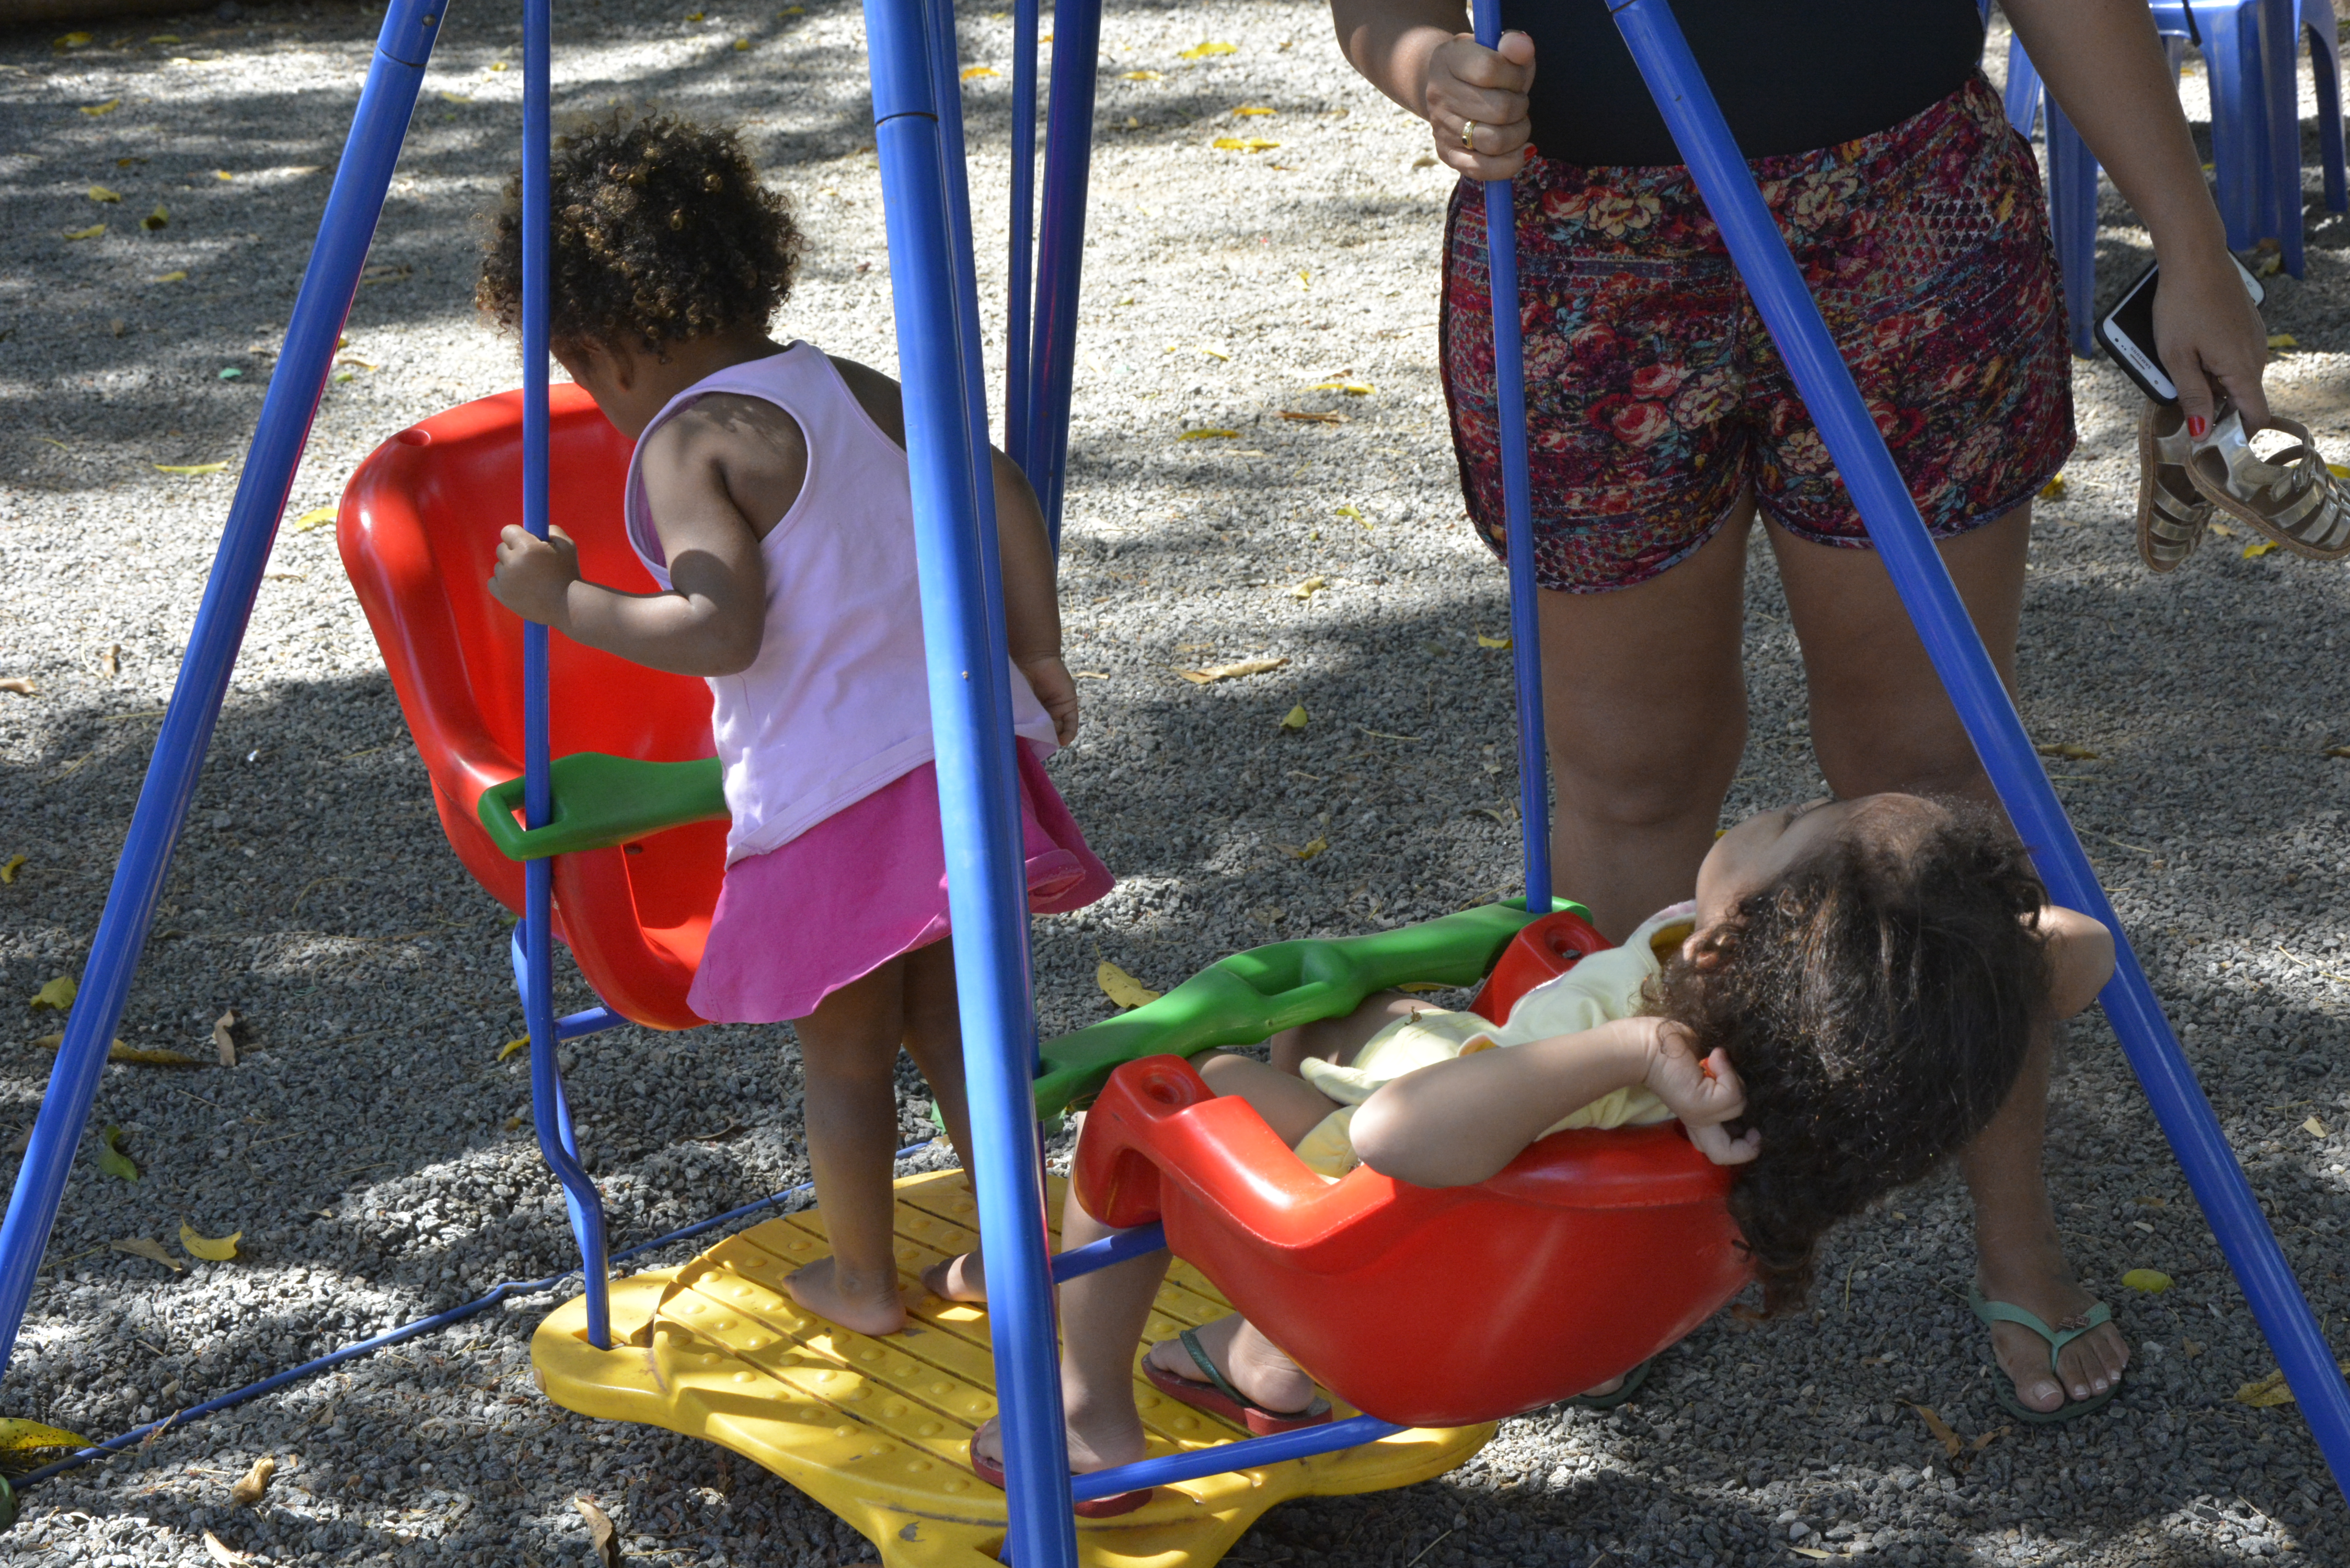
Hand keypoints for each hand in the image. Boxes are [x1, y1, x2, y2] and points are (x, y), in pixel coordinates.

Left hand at [488, 523, 579, 627]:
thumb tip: (540, 529)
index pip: (508, 531)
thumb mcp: (567, 545)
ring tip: (528, 578)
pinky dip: (503, 583)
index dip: (517, 535)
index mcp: (527, 547)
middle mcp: (512, 562)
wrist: (568, 606)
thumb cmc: (569, 574)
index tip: (525, 541)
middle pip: (501, 549)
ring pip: (499, 567)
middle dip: (514, 552)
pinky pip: (493, 582)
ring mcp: (505, 580)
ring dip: (510, 568)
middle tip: (530, 562)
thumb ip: (552, 531)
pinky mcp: (502, 595)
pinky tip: (518, 586)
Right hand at [1018, 652, 1080, 744]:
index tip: (1022, 752)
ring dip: (1053, 737)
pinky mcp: (1069, 705)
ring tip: (1047, 741)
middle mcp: (1044, 715)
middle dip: (1042, 742)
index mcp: (1030, 715)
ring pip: (1058, 731)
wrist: (1033, 658)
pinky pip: (1071, 724)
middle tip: (1035, 749)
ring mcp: (1057, 711)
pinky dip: (1068, 733)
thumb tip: (1009, 737)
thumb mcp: (1014, 700)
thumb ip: (1015, 716)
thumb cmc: (1018, 678)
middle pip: (1046, 734)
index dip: (1029, 743)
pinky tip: (1062, 740)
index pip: (1032, 734)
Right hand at [1418, 29, 1533, 180]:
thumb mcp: (1496, 48)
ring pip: (1495, 141)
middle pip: (1499, 110)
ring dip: (1519, 134)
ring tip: (1518, 124)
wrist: (1446, 87)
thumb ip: (1513, 44)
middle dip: (1521, 107)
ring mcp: (1440, 127)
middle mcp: (1438, 94)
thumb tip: (1523, 47)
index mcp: (1448, 59)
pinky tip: (1521, 151)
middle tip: (1519, 103)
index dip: (1515, 76)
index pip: (1490, 70)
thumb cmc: (1481, 67)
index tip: (1518, 77)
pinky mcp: (1446, 154)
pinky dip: (1509, 163)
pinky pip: (1482, 169)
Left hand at [1640, 1019, 1759, 1166]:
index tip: (1751, 1130)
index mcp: (1695, 1116)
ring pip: (1738, 1108)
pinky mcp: (1700, 1104)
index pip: (1718, 1149)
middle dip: (1748, 1148)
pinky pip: (1732, 1093)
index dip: (1740, 1148)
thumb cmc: (1669, 1050)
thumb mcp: (1701, 1070)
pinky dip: (1729, 1072)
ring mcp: (1698, 1115)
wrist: (1644, 1045)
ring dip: (1734, 1079)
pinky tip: (1714, 1057)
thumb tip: (1732, 1071)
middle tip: (1754, 1130)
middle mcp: (1696, 1121)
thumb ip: (1718, 1080)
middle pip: (1722, 1155)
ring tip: (1715, 1062)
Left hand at [2151, 248, 2269, 435]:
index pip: (2255, 416)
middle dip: (2215, 407)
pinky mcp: (2245, 326)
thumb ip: (2192, 397)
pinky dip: (2213, 362)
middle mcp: (2256, 355)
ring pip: (2235, 376)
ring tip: (2181, 368)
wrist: (2196, 258)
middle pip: (2242, 398)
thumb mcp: (2177, 357)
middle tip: (2182, 402)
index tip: (2210, 440)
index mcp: (2243, 368)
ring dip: (2211, 383)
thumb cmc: (2182, 305)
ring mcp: (2253, 338)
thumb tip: (2203, 432)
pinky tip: (2191, 350)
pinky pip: (2232, 356)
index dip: (2235, 434)